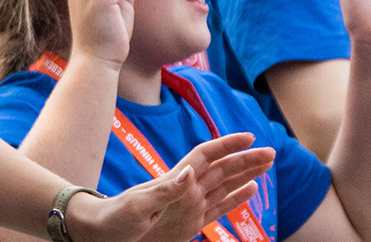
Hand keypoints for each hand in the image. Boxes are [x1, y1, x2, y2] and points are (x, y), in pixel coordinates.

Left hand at [63, 133, 275, 241]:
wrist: (98, 232)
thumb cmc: (114, 219)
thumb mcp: (138, 206)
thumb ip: (166, 190)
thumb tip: (191, 171)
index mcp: (174, 180)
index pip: (206, 156)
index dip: (227, 145)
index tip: (250, 137)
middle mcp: (184, 188)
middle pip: (222, 168)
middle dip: (246, 159)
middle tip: (272, 152)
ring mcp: (188, 203)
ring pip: (224, 185)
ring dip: (245, 174)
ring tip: (267, 166)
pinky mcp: (188, 221)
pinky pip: (219, 206)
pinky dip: (236, 198)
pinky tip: (249, 191)